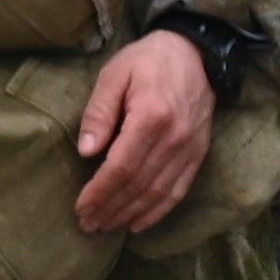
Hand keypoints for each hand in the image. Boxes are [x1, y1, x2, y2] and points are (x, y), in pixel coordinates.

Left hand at [70, 30, 221, 235]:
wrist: (196, 52)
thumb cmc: (147, 61)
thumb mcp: (115, 74)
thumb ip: (99, 111)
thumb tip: (86, 150)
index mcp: (151, 116)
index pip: (121, 166)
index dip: (100, 192)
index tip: (81, 208)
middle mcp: (174, 137)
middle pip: (138, 184)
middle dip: (110, 209)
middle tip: (88, 225)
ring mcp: (190, 148)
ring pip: (158, 193)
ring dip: (130, 214)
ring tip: (106, 227)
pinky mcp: (199, 153)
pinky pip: (179, 190)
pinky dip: (158, 212)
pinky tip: (137, 224)